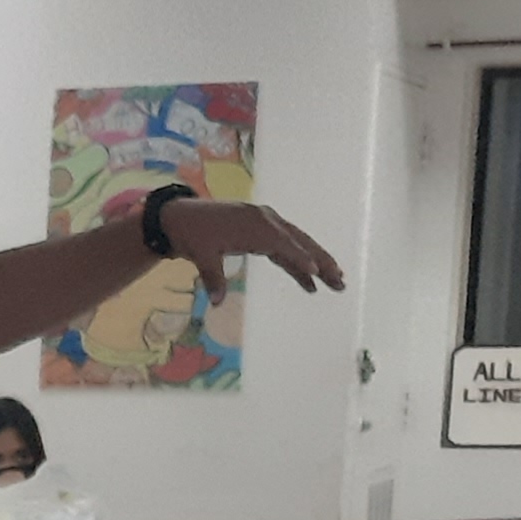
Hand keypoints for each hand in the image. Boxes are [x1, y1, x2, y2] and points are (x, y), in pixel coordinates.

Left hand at [156, 200, 345, 295]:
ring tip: (335, 281)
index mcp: (254, 224)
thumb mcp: (201, 254)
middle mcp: (265, 220)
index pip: (283, 243)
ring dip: (316, 262)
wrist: (180, 217)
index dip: (299, 258)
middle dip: (321, 261)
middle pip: (299, 242)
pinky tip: (309, 282)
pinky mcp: (261, 231)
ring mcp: (265, 224)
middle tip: (340, 280)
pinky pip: (285, 248)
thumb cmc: (191, 234)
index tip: (317, 272)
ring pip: (297, 244)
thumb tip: (218, 301)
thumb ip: (213, 277)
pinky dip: (297, 263)